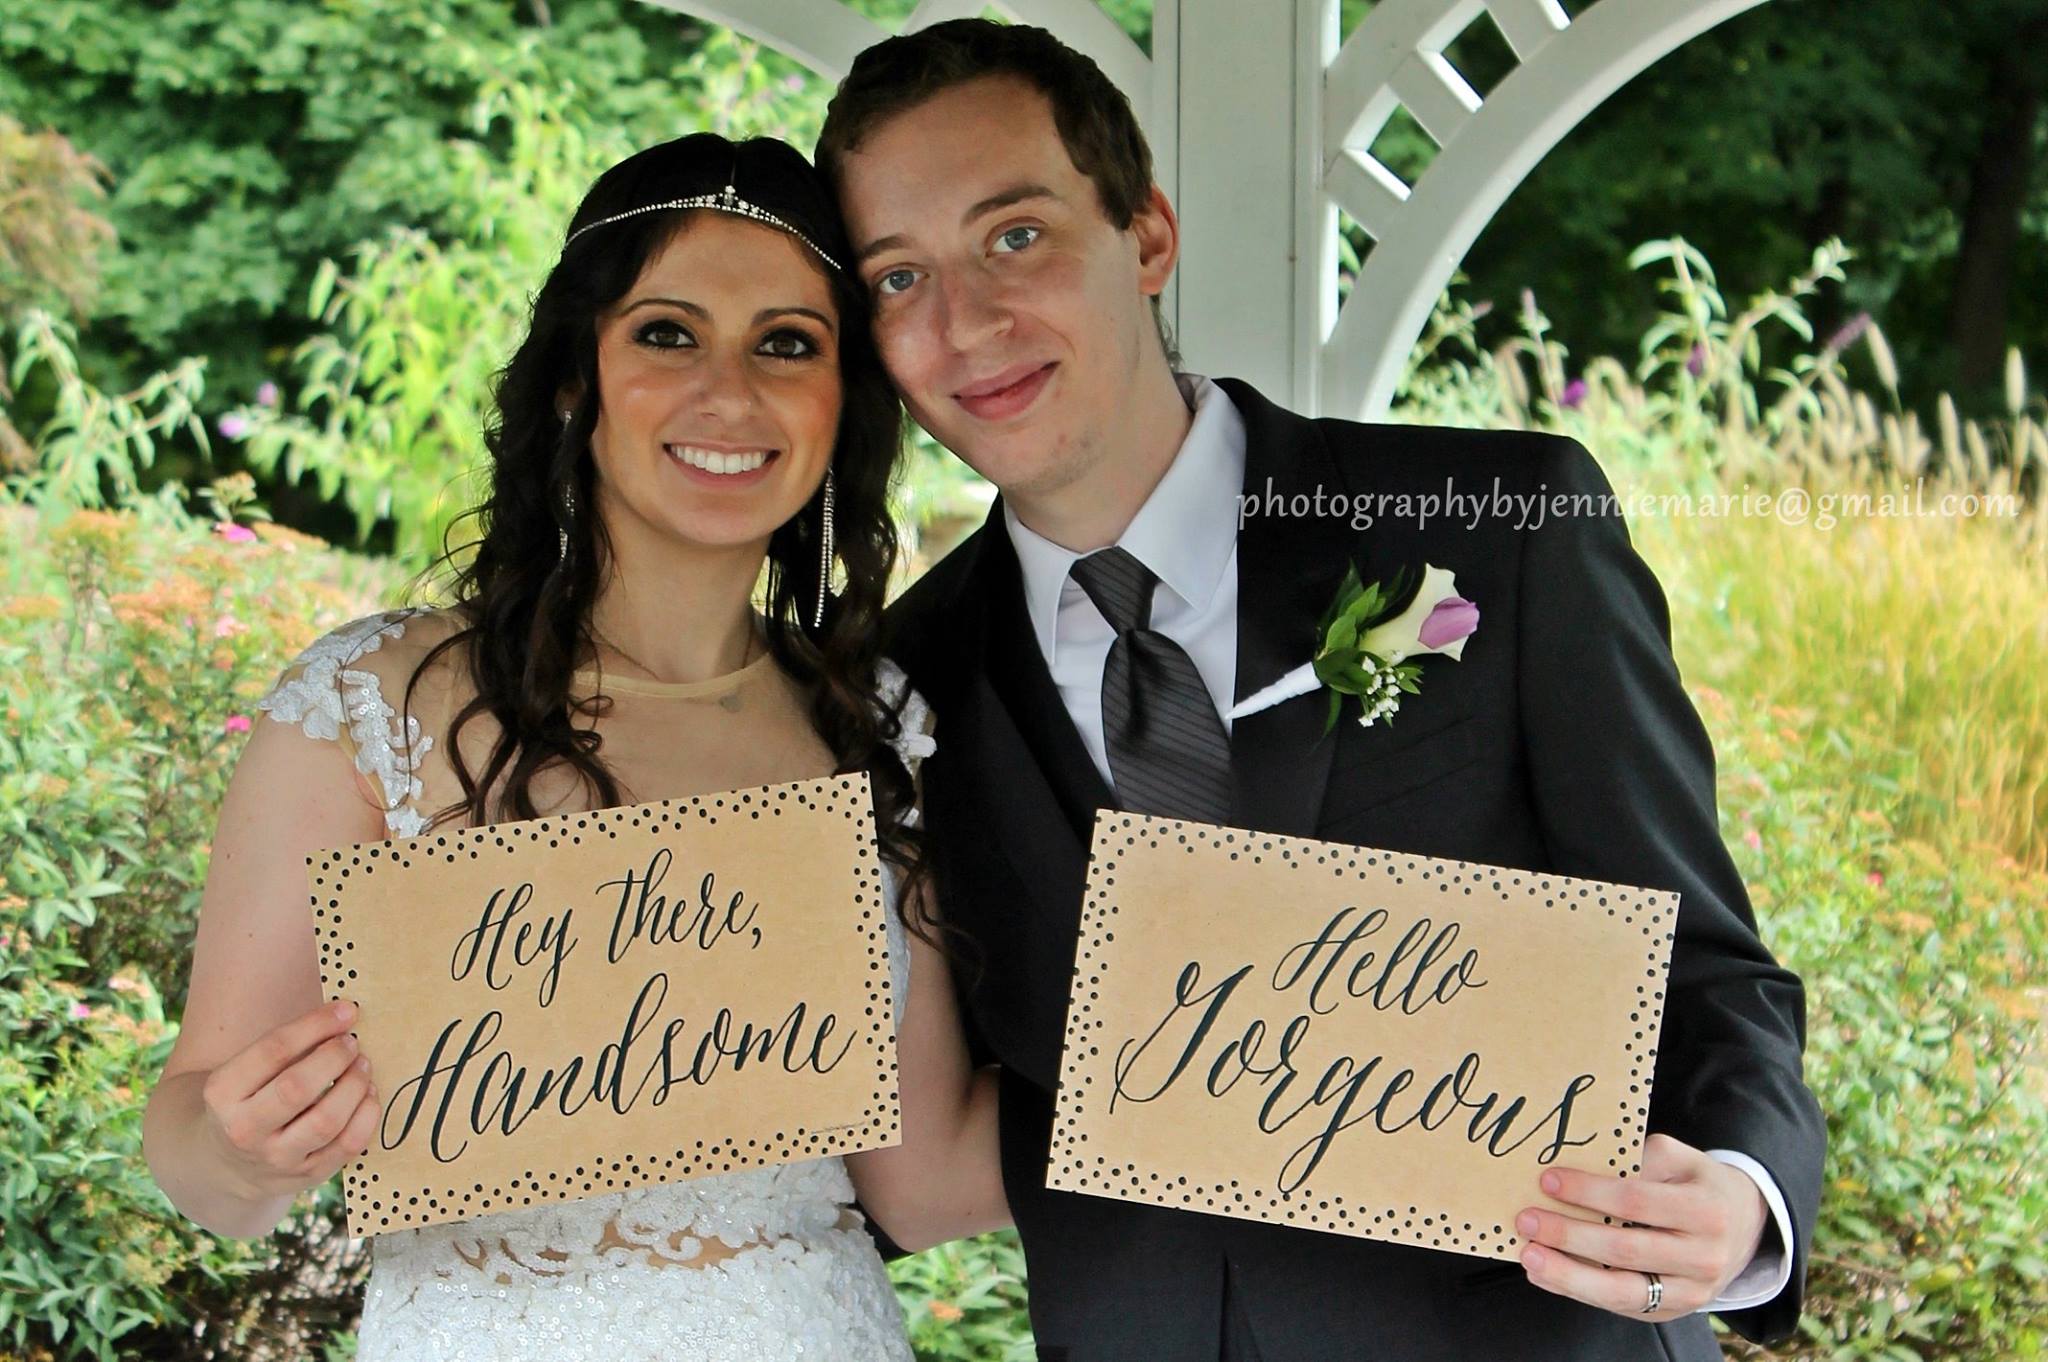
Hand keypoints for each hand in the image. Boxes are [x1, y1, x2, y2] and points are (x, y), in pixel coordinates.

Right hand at [199, 1000, 379, 1200]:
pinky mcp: (306, 1176)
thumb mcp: (244, 1072)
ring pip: (326, 1121)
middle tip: (352, 1042)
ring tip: (363, 1065)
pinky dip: (367, 1115)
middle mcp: (244, 1130)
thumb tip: (344, 1014)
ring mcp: (275, 1159)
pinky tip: (368, 1095)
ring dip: (354, 1085)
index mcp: (222, 1093)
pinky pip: (347, 1146)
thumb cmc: (249, 1099)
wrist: (227, 1163)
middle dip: (334, 1057)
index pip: (272, 1051)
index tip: (346, 1010)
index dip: (315, 1025)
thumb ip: (286, 1045)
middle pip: (297, 1088)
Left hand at [1515, 1133, 1766, 1321]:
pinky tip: (1546, 1275)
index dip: (1589, 1192)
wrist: (1743, 1227)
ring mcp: (1690, 1292)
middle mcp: (1703, 1257)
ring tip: (1529, 1256)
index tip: (1547, 1180)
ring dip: (1567, 1275)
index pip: (1636, 1202)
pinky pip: (1620, 1306)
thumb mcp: (1679, 1158)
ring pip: (1621, 1291)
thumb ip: (1637, 1159)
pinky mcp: (1672, 1312)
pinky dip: (1578, 1291)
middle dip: (1569, 1235)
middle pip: (1625, 1250)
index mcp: (1706, 1211)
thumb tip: (1578, 1169)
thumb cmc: (1698, 1184)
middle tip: (1526, 1220)